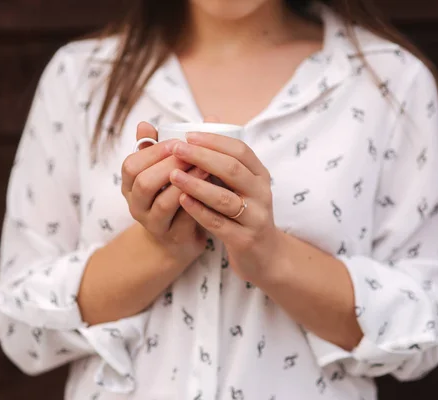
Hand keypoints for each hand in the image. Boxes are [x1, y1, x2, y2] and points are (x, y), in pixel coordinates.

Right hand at [121, 122, 208, 266]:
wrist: (179, 239)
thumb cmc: (176, 196)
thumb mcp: (169, 170)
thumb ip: (172, 147)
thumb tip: (181, 119)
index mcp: (131, 185)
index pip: (131, 164)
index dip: (153, 151)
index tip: (177, 141)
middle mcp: (137, 204)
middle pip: (143, 182)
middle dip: (169, 164)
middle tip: (192, 153)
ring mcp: (153, 223)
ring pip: (162, 201)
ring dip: (186, 181)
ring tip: (206, 167)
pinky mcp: (173, 237)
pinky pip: (183, 219)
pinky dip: (196, 201)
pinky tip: (210, 189)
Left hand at [168, 130, 282, 282]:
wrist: (265, 255)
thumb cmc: (245, 213)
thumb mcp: (240, 184)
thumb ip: (224, 156)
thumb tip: (210, 119)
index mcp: (260, 175)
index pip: (240, 150)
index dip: (214, 141)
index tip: (188, 135)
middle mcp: (261, 193)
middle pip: (232, 169)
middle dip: (202, 157)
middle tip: (176, 149)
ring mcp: (255, 217)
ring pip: (224, 198)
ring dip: (197, 185)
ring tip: (173, 175)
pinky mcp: (245, 240)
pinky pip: (219, 223)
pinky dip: (199, 211)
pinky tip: (182, 201)